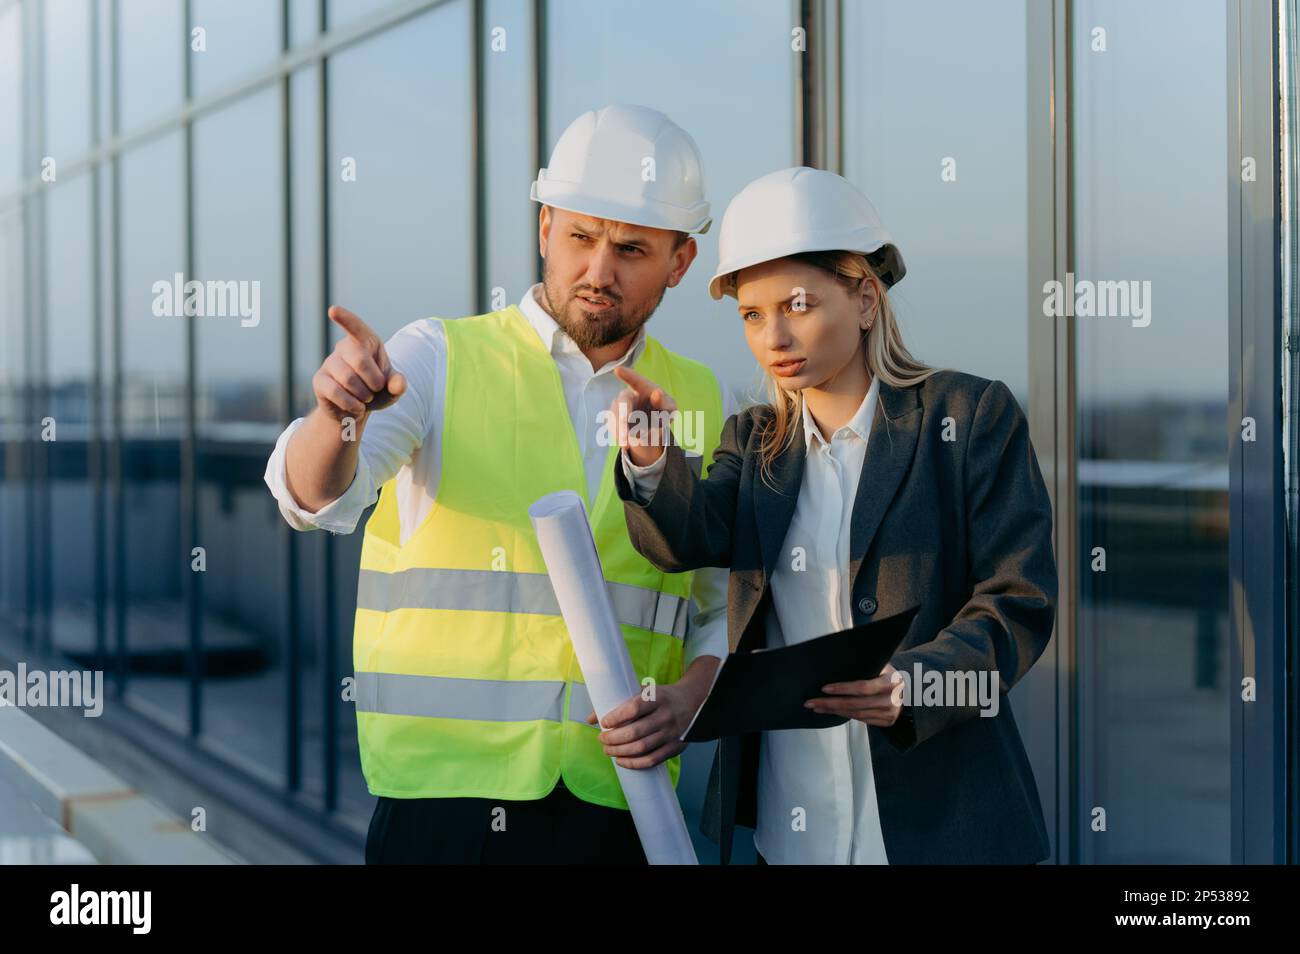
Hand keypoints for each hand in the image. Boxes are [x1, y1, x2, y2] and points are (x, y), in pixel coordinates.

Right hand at [313, 305, 406, 422]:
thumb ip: (398, 384)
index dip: (346, 319)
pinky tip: (356, 407)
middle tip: (376, 389)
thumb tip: (399, 384)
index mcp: (365, 342)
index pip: (356, 327)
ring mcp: (329, 363)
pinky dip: (352, 404)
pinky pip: (336, 392)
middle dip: (374, 380)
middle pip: (360, 359)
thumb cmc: (376, 391)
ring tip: (365, 398)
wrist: (356, 410)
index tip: (333, 310)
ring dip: (364, 395)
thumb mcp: (392, 389)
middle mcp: (344, 348)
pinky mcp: (319, 380)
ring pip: (348, 378)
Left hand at [584, 677, 706, 768]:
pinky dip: (634, 763)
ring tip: (608, 750)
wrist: (693, 701)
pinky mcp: (676, 747)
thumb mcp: (643, 692)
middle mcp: (666, 715)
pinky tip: (622, 761)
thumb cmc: (661, 697)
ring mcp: (672, 733)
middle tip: (602, 739)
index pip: (634, 709)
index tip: (604, 722)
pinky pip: (653, 760)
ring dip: (620, 752)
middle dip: (613, 739)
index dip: (616, 717)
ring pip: (642, 748)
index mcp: (657, 698)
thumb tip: (591, 719)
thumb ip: (618, 702)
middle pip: (635, 732)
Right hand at [609, 366, 676, 467]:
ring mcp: (618, 407)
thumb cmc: (663, 411)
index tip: (617, 370)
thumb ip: (665, 402)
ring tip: (626, 443)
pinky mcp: (613, 420)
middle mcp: (628, 396)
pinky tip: (625, 443)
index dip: (627, 375)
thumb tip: (656, 393)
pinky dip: (618, 436)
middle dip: (623, 413)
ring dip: (620, 429)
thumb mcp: (670, 409)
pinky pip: (613, 427)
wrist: (652, 426)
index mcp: (644, 388)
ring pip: (615, 416)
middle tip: (626, 423)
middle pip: (623, 401)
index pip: (635, 380)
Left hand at [804, 662, 902, 726]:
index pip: (863, 687)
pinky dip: (845, 715)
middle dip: (830, 703)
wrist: (910, 690)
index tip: (824, 688)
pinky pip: (861, 719)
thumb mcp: (883, 665)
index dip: (843, 688)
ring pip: (856, 714)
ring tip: (817, 707)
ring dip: (834, 711)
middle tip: (811, 702)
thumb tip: (837, 658)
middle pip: (856, 704)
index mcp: (891, 681)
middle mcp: (892, 699)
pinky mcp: (887, 722)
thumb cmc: (888, 674)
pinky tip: (832, 711)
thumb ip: (867, 664)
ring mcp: (890, 713)